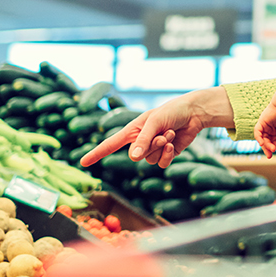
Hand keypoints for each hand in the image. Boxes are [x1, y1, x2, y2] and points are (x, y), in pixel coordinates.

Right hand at [81, 87, 233, 168]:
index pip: (110, 145)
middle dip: (152, 145)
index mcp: (132, 131)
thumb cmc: (171, 112)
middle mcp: (140, 141)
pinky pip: (162, 164)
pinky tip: (174, 143)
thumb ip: (143, 139)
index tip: (82, 162)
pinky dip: (169, 155)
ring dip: (162, 148)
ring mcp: (152, 149)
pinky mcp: (165, 155)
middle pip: (137, 156)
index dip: (96, 153)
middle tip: (163, 133)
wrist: (193, 114)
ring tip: (170, 134)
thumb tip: (133, 158)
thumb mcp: (154, 122)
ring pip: (150, 161)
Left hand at [255, 107, 275, 157]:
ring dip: (266, 145)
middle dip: (268, 149)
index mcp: (274, 132)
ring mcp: (263, 127)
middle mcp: (268, 131)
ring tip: (272, 149)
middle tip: (270, 156)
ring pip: (262, 139)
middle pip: (266, 142)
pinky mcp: (260, 123)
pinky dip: (258, 138)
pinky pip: (257, 132)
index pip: (273, 142)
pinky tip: (262, 144)